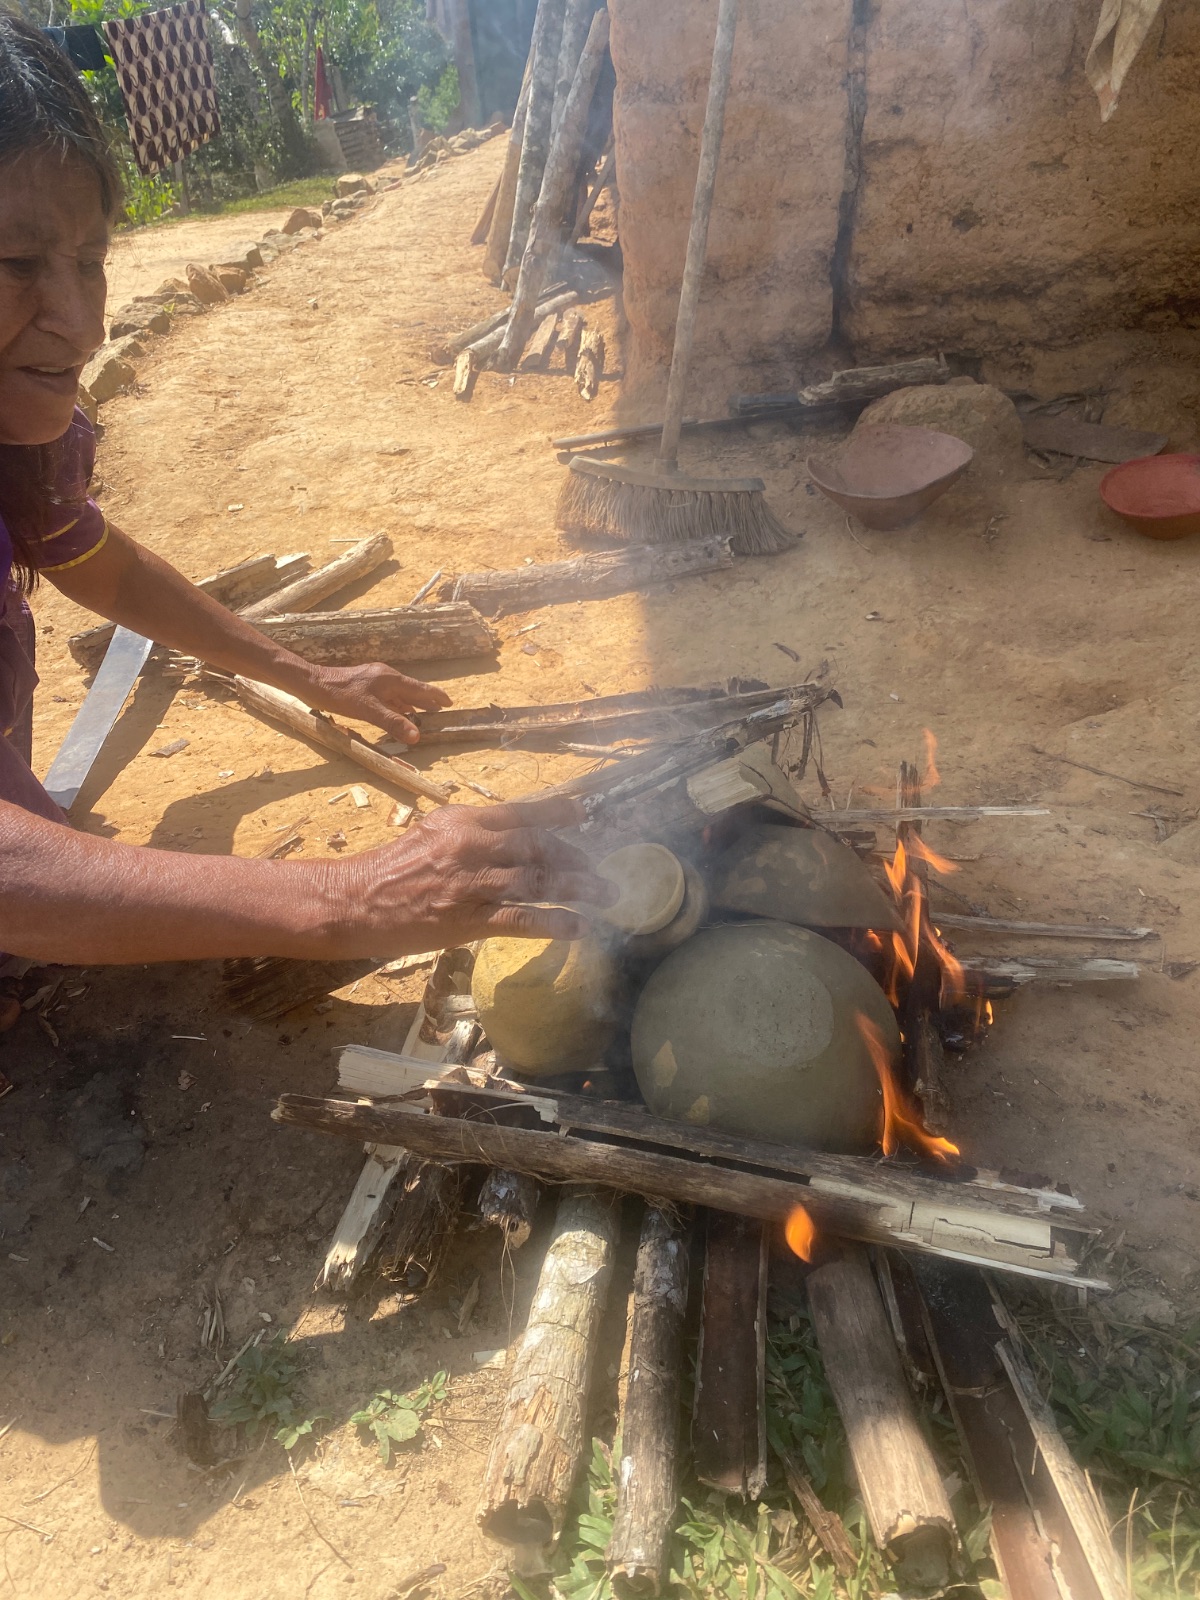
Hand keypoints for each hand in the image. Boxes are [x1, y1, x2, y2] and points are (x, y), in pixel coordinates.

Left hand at [302, 662, 451, 743]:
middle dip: (426, 700)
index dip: (435, 696)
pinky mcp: (365, 685)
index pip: (419, 689)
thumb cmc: (341, 695)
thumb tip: (416, 736)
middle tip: (440, 709)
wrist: (314, 683)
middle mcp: (385, 677)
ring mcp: (375, 680)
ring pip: (399, 694)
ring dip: (411, 704)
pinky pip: (388, 695)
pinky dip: (397, 705)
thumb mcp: (369, 711)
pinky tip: (396, 712)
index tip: (449, 702)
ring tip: (422, 713)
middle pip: (411, 690)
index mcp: (390, 680)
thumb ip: (393, 723)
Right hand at [334, 796, 618, 954]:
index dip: (558, 812)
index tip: (586, 813)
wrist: (357, 901)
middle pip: (538, 847)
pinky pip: (521, 919)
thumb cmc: (392, 868)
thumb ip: (470, 831)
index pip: (522, 812)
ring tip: (605, 895)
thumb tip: (508, 834)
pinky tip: (578, 927)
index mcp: (463, 820)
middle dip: (575, 858)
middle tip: (600, 870)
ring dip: (577, 889)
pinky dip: (554, 923)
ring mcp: (471, 883)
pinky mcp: (467, 919)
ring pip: (538, 882)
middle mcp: (472, 846)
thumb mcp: (432, 832)